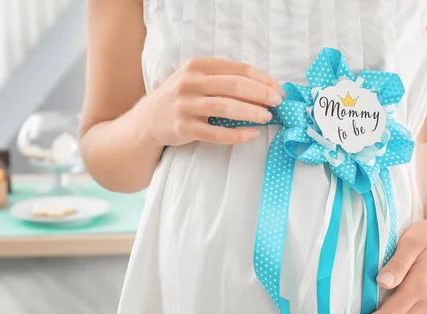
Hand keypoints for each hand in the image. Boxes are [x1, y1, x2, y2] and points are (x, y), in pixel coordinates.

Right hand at [132, 58, 284, 146]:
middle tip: (278, 103)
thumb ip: (223, 79)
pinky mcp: (183, 128)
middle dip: (261, 94)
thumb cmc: (181, 98)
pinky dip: (237, 135)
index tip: (278, 90)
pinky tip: (252, 134)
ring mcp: (185, 105)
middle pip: (234, 85)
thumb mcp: (196, 79)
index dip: (262, 79)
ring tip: (268, 117)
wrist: (147, 121)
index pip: (238, 69)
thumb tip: (264, 88)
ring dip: (251, 112)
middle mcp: (190, 82)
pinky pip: (216, 133)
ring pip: (226, 107)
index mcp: (197, 66)